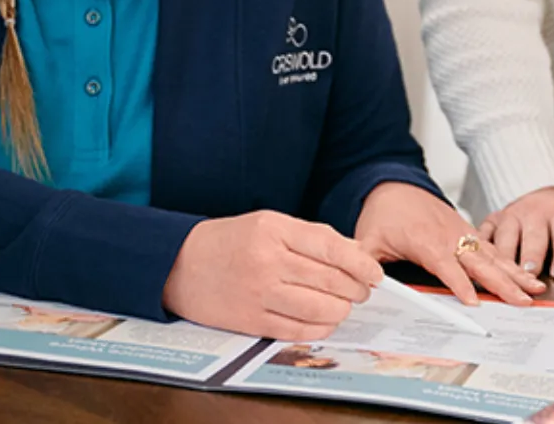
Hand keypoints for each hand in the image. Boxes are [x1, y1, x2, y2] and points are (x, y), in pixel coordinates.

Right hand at [163, 210, 381, 339]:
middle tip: (362, 291)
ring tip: (345, 306)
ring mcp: (259, 293)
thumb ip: (310, 236)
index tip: (375, 274)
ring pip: (318, 308)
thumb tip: (353, 254)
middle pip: (330, 280)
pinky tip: (326, 322)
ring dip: (341, 310)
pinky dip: (319, 329)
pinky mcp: (251, 321)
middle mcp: (268, 261)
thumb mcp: (268, 223)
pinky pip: (297, 330)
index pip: (331, 248)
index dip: (360, 264)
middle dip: (355, 289)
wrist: (177, 264)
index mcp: (274, 229)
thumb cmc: (227, 241)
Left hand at [355, 182, 545, 304]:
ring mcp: (461, 232)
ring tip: (535, 289)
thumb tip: (363, 286)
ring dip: (514, 273)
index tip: (474, 303)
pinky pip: (491, 248)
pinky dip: (510, 263)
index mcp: (425, 239)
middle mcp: (448, 235)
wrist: (393, 184)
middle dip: (503, 283)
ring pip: (492, 255)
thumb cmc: (382, 214)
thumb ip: (366, 264)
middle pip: (479, 263)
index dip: (460, 285)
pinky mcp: (467, 231)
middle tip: (522, 300)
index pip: (446, 265)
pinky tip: (525, 275)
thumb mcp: (368, 239)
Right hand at [477, 186, 553, 278]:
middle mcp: (534, 214)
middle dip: (531, 256)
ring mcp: (510, 217)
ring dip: (505, 259)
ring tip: (505, 278)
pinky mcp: (492, 221)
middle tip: (531, 274)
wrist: (543, 199)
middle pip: (532, 237)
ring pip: (504, 238)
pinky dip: (478, 250)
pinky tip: (477, 266)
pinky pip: (481, 236)